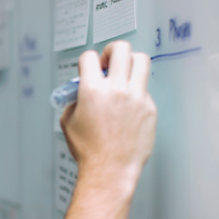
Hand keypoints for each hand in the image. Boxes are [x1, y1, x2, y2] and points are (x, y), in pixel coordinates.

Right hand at [61, 41, 155, 185]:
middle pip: (121, 49)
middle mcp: (117, 89)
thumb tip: (81, 94)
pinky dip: (136, 92)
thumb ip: (75, 101)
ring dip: (130, 63)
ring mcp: (137, 97)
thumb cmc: (90, 151)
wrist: (110, 169)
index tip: (90, 66)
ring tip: (124, 75)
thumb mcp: (69, 122)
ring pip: (141, 61)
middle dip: (112, 51)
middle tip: (110, 61)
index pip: (90, 57)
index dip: (88, 60)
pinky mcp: (150, 108)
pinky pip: (145, 89)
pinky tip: (128, 106)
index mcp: (93, 90)